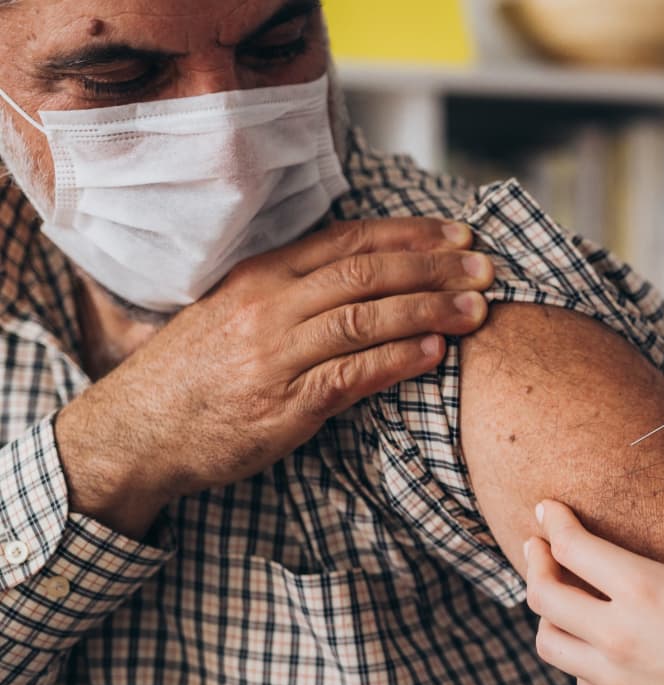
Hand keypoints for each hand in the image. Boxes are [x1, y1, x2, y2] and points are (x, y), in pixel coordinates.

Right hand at [55, 217, 494, 536]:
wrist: (137, 432)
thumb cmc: (197, 373)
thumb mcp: (236, 311)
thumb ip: (296, 290)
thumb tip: (371, 272)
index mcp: (262, 275)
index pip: (350, 240)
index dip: (412, 234)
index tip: (460, 234)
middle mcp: (269, 307)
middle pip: (368, 273)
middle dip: (437, 268)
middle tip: (487, 268)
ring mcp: (275, 356)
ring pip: (366, 319)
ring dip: (430, 311)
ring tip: (478, 310)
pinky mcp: (283, 406)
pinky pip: (351, 375)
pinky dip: (398, 360)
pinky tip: (435, 352)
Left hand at [524, 483, 663, 684]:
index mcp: (646, 590)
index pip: (572, 547)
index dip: (553, 522)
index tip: (548, 510)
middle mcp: (618, 635)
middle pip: (543, 595)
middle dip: (535, 564)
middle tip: (539, 548)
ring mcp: (615, 682)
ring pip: (550, 644)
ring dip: (549, 617)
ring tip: (562, 602)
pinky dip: (578, 663)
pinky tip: (597, 653)